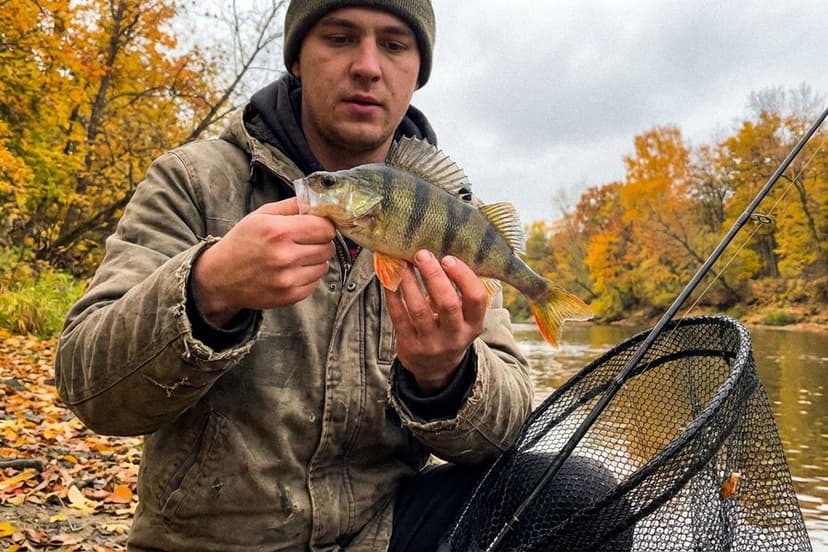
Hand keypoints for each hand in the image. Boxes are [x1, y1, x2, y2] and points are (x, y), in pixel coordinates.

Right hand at [192, 198, 335, 326]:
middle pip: (328, 247)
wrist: (220, 277)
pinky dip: (308, 276)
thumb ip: (292, 206)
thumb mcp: (261, 215)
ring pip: (324, 266)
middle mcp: (284, 256)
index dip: (323, 225)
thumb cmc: (242, 243)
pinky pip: (315, 282)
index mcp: (278, 231)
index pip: (325, 228)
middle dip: (319, 242)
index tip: (317, 226)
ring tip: (294, 257)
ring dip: (314, 260)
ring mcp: (288, 279)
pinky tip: (290, 271)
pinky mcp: (290, 296)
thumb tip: (319, 202)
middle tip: (303, 242)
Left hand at [385, 250, 487, 392]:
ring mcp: (431, 343)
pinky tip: (389, 278)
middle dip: (434, 276)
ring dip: (409, 282)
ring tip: (402, 262)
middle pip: (447, 304)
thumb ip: (460, 292)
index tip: (449, 258)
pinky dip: (393, 295)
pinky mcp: (409, 346)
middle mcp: (455, 336)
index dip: (463, 277)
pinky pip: (399, 317)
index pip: (476, 299)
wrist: (435, 368)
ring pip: (419, 309)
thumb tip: (443, 249)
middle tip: (422, 254)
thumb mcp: (465, 318)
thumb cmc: (451, 329)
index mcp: (474, 324)